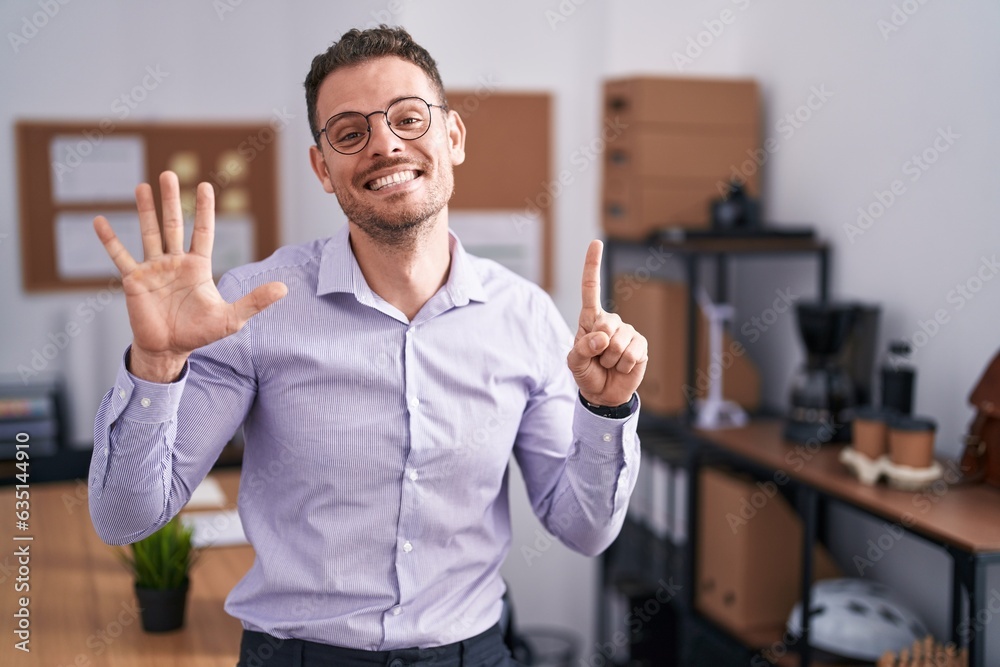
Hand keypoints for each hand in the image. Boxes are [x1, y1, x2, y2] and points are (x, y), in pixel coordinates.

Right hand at [93, 171, 286, 381]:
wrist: (170, 349)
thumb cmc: (200, 333)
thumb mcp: (232, 318)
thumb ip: (255, 301)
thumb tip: (284, 288)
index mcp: (198, 266)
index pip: (203, 231)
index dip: (204, 210)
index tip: (206, 186)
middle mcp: (175, 262)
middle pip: (173, 225)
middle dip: (171, 200)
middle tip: (170, 174)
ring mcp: (153, 269)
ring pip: (149, 233)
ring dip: (145, 210)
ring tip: (142, 186)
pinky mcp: (134, 281)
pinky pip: (120, 256)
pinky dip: (109, 240)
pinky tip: (99, 221)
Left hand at [567, 240, 647, 406]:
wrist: (604, 393)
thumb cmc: (586, 373)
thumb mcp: (574, 363)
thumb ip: (581, 350)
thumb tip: (601, 338)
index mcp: (590, 319)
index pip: (591, 288)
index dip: (593, 265)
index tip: (596, 242)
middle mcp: (610, 321)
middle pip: (605, 327)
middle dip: (598, 349)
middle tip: (598, 359)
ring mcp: (627, 331)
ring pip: (618, 344)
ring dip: (611, 361)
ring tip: (608, 364)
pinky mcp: (641, 344)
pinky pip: (632, 354)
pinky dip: (624, 365)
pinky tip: (622, 367)